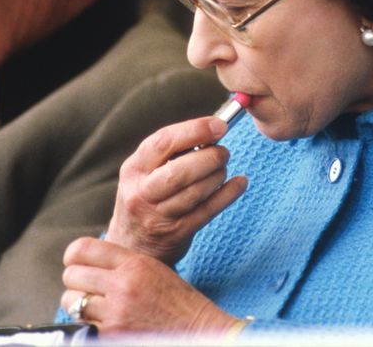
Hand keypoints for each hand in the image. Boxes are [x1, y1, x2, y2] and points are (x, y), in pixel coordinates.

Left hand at [60, 237, 242, 334]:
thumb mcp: (153, 269)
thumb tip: (85, 261)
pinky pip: (81, 325)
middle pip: (72, 275)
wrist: (198, 331)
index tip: (76, 264)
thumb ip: (122, 262)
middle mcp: (123, 285)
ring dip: (78, 305)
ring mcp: (116, 313)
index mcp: (135, 263)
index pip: (82, 249)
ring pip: (71, 302)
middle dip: (76, 283)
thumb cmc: (177, 302)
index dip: (73, 256)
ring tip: (94, 308)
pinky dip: (87, 325)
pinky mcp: (111, 336)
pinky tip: (103, 323)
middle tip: (86, 289)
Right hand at [105, 116, 247, 264]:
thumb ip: (171, 152)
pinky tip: (240, 183)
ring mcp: (158, 216)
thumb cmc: (146, 197)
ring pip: (195, 192)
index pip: (163, 142)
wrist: (133, 245)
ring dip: (217, 176)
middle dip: (209, 158)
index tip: (219, 126)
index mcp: (134, 168)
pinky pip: (208, 211)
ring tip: (223, 168)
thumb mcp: (145, 172)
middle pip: (179, 172)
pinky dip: (228, 194)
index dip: (195, 130)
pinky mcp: (177, 233)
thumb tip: (212, 129)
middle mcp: (141, 192)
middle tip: (224, 152)